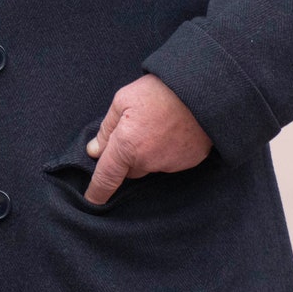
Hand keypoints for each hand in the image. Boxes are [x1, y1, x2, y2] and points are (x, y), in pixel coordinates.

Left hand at [84, 73, 211, 204]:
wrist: (201, 91)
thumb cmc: (159, 92)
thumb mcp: (123, 100)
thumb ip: (107, 128)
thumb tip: (95, 151)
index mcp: (127, 146)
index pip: (107, 177)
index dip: (97, 191)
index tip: (91, 200)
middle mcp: (148, 161)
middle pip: (129, 170)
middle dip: (125, 158)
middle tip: (132, 131)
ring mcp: (171, 164)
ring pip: (150, 166)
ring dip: (147, 153)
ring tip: (155, 125)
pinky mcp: (189, 162)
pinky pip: (170, 162)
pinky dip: (166, 151)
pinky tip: (171, 131)